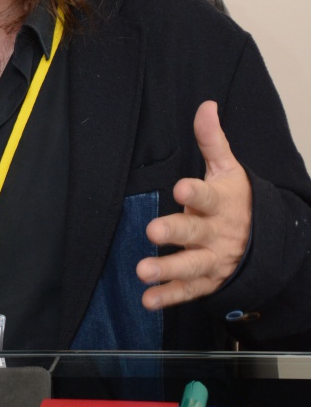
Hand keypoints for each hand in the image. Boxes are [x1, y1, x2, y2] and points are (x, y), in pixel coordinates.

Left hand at [136, 100, 251, 309]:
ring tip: (143, 271)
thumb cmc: (236, 199)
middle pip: (195, 231)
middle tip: (153, 230)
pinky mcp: (206, 281)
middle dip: (175, 231)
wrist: (264, 241)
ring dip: (166, 269)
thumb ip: (212, 141)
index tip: (180, 186)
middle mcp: (216, 233)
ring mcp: (212, 259)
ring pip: (190, 265)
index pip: (208, 195)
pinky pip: (187, 291)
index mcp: (220, 202)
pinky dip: (168, 297)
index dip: (195, 191)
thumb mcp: (227, 169)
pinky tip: (148, 300)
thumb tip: (206, 105)